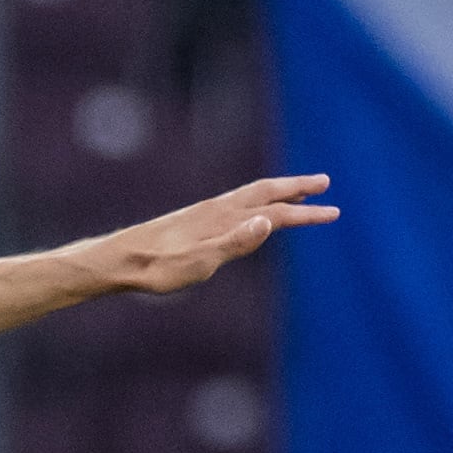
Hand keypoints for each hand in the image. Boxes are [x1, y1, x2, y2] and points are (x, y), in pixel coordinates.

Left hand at [93, 174, 339, 294]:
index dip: (306, 213)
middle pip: (265, 193)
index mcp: (226, 219)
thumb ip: (235, 243)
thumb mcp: (199, 262)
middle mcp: (218, 210)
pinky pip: (233, 203)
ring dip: (275, 191)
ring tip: (295, 190)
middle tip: (324, 184)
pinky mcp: (192, 220)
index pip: (276, 213)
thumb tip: (269, 221)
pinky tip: (249, 210)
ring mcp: (204, 213)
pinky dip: (253, 200)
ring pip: (249, 196)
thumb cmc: (157, 268)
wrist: (119, 261)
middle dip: (296, 189)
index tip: (333, 212)